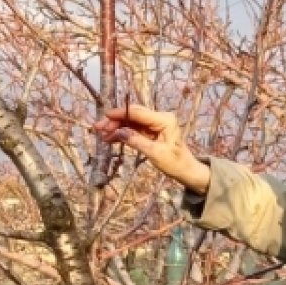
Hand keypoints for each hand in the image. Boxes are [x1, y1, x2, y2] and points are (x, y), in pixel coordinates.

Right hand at [92, 104, 210, 193]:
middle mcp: (159, 118)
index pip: (138, 113)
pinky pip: (134, 130)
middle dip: (115, 121)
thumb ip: (136, 141)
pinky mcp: (152, 132)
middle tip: (99, 128)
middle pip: (133, 115)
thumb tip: (118, 132)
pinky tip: (111, 138)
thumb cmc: (175, 163)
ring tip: (102, 135)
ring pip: (131, 122)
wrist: (187, 171)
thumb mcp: (155, 153)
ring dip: (117, 128)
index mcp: (164, 120)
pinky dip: (123, 134)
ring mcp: (155, 125)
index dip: (120, 113)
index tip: (105, 117)